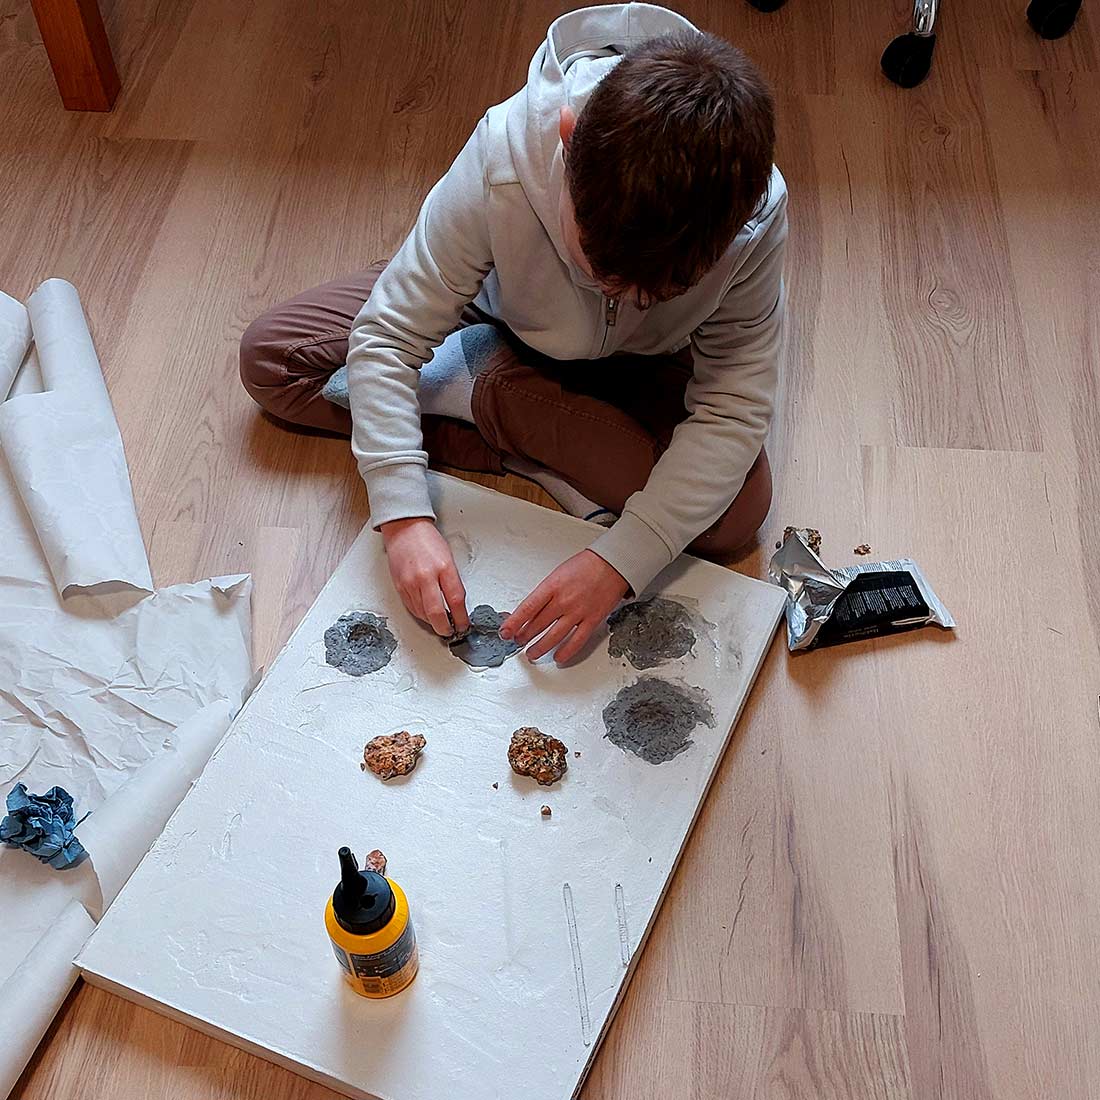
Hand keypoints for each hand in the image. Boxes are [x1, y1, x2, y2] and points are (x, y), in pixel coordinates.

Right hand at [381, 518, 469, 636]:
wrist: (404, 529)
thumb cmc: (427, 540)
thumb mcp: (448, 558)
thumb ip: (452, 581)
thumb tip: (457, 604)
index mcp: (443, 568)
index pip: (456, 600)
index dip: (461, 618)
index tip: (464, 625)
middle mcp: (426, 577)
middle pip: (437, 613)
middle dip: (445, 627)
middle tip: (451, 631)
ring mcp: (410, 583)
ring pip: (423, 614)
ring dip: (433, 622)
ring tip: (441, 624)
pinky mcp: (400, 586)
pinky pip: (411, 608)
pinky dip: (421, 614)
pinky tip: (427, 615)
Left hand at [500, 550, 628, 664]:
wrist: (612, 563)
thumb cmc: (585, 566)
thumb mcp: (557, 574)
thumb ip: (544, 593)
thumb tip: (529, 610)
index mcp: (552, 586)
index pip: (527, 608)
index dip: (514, 623)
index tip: (505, 632)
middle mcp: (564, 600)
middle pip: (538, 624)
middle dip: (524, 636)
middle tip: (517, 641)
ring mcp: (578, 612)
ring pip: (554, 636)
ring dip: (540, 648)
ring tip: (532, 653)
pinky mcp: (592, 620)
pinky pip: (577, 641)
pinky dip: (566, 652)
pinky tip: (557, 657)